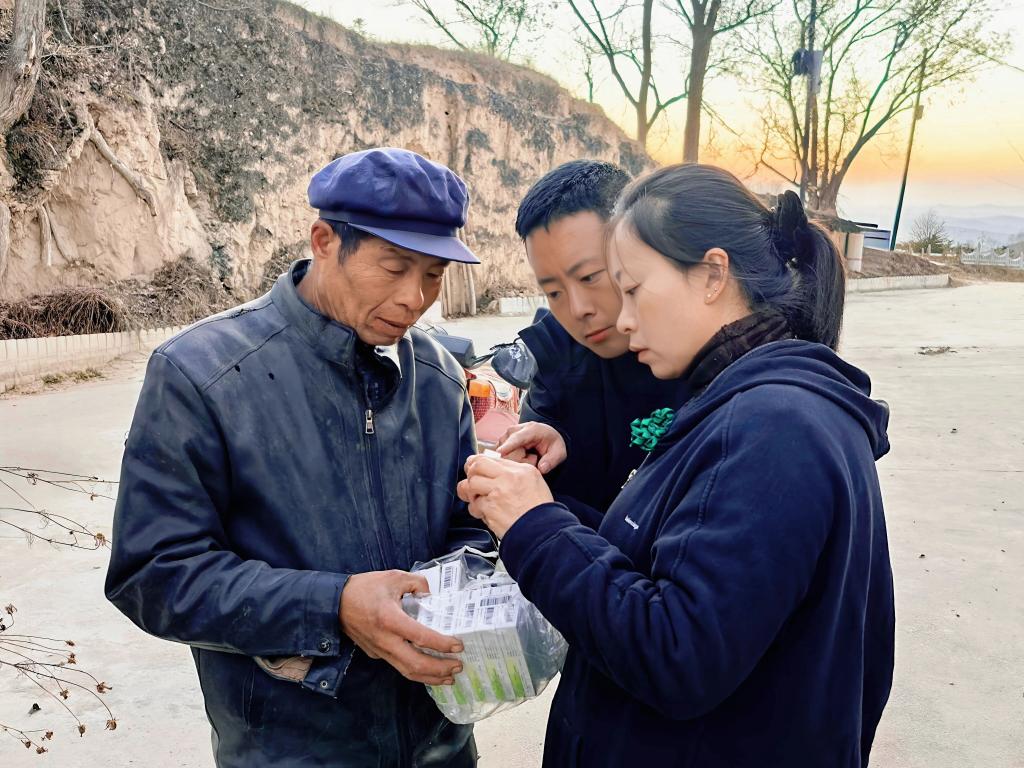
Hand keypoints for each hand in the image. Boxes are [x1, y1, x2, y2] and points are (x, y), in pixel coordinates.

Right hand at [339, 570, 462, 684]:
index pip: (421, 637)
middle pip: (416, 664)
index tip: (458, 646)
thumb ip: (416, 583)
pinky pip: (398, 666)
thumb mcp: (393, 577)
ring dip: (430, 677)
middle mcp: (385, 640)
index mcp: (390, 619)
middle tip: (458, 666)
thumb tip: (431, 593)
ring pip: (407, 671)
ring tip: (448, 677)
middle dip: (440, 669)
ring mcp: (379, 650)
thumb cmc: (363, 588)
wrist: (334, 603)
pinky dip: (416, 671)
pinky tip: (428, 670)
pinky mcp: (375, 654)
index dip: (442, 644)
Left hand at [457, 455, 553, 538]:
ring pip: (470, 485)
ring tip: (477, 499)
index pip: (489, 458)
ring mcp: (497, 492)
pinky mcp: (490, 508)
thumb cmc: (539, 510)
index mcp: (520, 470)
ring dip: (470, 493)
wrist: (543, 531)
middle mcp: (508, 478)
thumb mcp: (534, 482)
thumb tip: (494, 471)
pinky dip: (476, 510)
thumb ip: (514, 473)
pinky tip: (485, 514)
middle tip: (472, 483)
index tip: (472, 467)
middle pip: (475, 467)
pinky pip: (474, 505)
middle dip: (470, 475)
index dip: (475, 463)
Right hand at [497, 422, 566, 473]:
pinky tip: (520, 457)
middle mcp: (516, 430)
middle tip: (533, 459)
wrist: (546, 437)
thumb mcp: (559, 452)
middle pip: (508, 450)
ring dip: (514, 461)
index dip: (508, 446)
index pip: (518, 438)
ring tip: (527, 457)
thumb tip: (542, 468)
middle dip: (519, 460)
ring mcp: (507, 435)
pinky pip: (501, 455)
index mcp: (531, 429)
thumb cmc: (552, 444)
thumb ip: (552, 460)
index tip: (500, 452)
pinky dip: (509, 460)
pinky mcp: (502, 442)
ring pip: (503, 454)